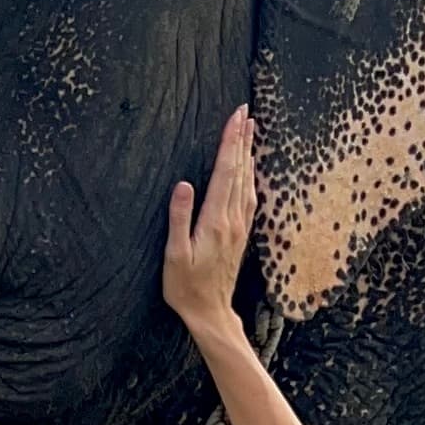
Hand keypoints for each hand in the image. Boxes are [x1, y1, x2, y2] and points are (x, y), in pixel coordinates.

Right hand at [163, 105, 256, 339]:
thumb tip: (183, 184)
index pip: (226, 171)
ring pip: (247, 181)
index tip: (236, 117)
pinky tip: (250, 168)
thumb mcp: (174, 255)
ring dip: (248, 154)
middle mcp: (232, 219)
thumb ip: (179, 218)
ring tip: (249, 130)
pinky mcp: (240, 234)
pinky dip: (250, 176)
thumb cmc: (186, 286)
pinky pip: (249, 197)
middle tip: (246, 112)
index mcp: (215, 220)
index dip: (231, 142)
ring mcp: (239, 226)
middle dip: (242, 139)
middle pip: (240, 171)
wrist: (210, 312)